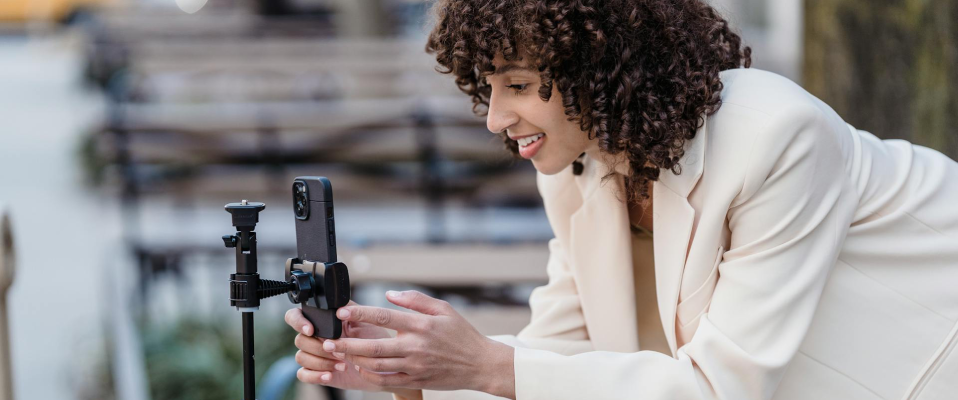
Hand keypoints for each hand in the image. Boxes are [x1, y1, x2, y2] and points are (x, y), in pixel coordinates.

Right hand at [285, 302, 397, 393]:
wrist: (382, 365)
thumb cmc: (374, 339)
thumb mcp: (366, 321)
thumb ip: (351, 311)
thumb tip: (339, 309)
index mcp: (323, 322)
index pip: (296, 316)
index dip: (298, 321)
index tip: (310, 330)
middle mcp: (316, 337)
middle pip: (299, 339)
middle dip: (318, 347)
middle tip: (338, 351)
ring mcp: (315, 355)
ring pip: (301, 356)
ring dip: (320, 361)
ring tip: (342, 364)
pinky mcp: (317, 372)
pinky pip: (303, 374)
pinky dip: (315, 375)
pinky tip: (330, 375)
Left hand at [323, 291, 515, 397]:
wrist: (480, 364)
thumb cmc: (462, 334)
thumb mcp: (443, 308)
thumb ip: (415, 299)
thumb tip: (390, 294)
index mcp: (421, 324)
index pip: (384, 316)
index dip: (360, 313)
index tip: (343, 311)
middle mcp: (416, 346)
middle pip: (374, 345)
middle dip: (348, 343)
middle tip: (329, 339)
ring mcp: (415, 365)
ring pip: (377, 364)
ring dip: (354, 359)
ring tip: (338, 353)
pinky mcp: (416, 379)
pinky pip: (387, 381)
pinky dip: (370, 376)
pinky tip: (360, 368)